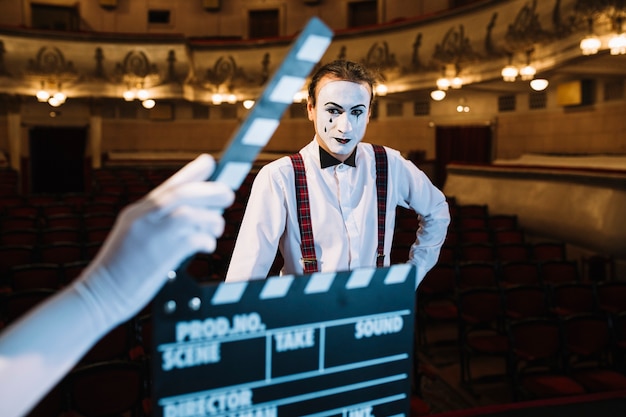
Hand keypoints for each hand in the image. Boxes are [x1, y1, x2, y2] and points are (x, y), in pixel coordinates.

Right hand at [75, 154, 234, 325]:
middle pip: (183, 194)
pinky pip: (193, 239)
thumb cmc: (122, 269)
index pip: (168, 186)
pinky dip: (206, 240)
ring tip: (216, 227)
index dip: (192, 172)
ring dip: (211, 218)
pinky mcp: (161, 256)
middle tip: (227, 194)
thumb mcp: (134, 236)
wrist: (99, 295)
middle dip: (210, 191)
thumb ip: (158, 222)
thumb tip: (195, 212)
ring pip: (191, 214)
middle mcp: (144, 219)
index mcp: (137, 213)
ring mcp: (152, 236)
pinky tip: (206, 244)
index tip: (209, 162)